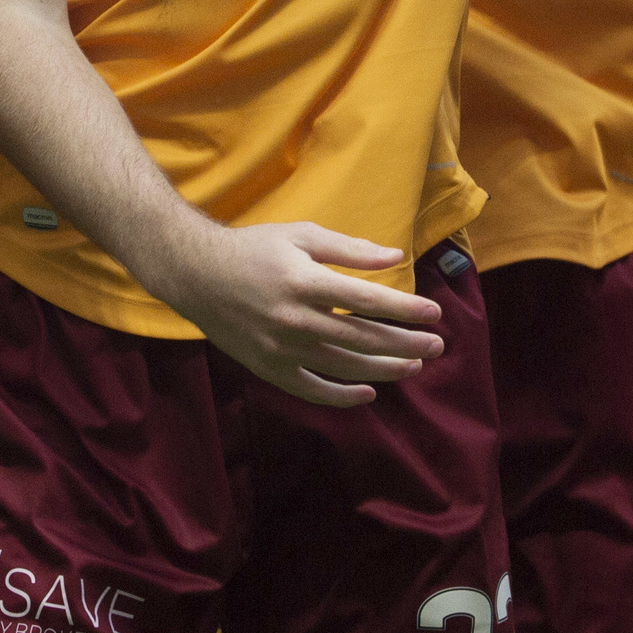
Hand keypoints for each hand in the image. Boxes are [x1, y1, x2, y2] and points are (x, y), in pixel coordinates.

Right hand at [148, 219, 445, 407]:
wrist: (196, 274)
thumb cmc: (253, 249)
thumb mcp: (302, 235)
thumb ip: (350, 249)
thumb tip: (395, 258)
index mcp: (306, 282)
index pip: (369, 301)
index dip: (406, 310)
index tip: (435, 314)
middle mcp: (296, 319)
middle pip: (363, 338)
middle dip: (406, 344)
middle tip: (437, 346)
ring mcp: (282, 349)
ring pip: (344, 367)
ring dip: (384, 369)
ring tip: (413, 366)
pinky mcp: (269, 368)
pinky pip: (312, 390)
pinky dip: (342, 396)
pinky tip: (368, 394)